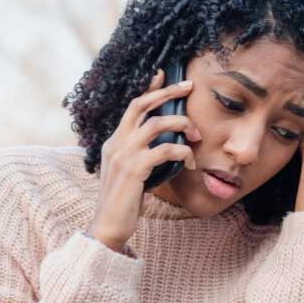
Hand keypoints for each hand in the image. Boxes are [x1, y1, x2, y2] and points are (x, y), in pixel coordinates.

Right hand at [88, 68, 201, 251]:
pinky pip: (165, 150)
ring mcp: (123, 155)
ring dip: (181, 124)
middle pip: (141, 105)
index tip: (162, 74)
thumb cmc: (123, 204)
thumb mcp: (130, 175)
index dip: (148, 89)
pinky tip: (190, 162)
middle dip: (167, 92)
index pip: (132, 107)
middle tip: (189, 86)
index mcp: (113, 143)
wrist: (107, 228)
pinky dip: (183, 152)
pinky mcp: (134, 169)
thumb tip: (166, 148)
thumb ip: (141, 158)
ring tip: (196, 134)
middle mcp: (115, 143)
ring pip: (157, 124)